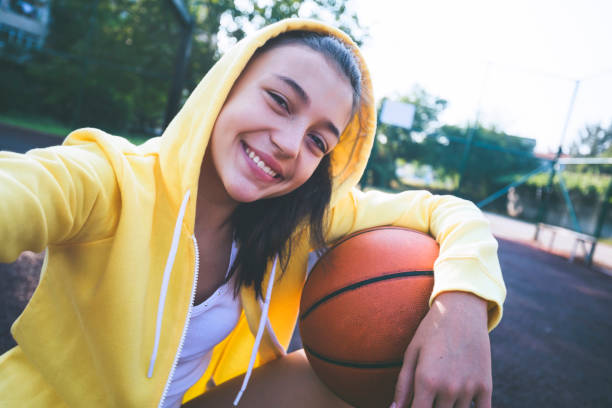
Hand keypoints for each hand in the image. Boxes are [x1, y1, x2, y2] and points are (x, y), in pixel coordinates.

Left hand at [391, 291, 491, 407]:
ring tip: (443, 388)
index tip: (414, 404)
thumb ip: (402, 385)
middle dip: (430, 407)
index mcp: (426, 380)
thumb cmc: (431, 331)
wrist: (462, 311)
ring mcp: (469, 388)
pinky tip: (461, 400)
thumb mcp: (412, 353)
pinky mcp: (486, 386)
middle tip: (429, 391)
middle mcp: (448, 387)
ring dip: (449, 406)